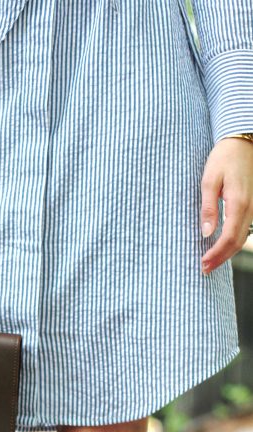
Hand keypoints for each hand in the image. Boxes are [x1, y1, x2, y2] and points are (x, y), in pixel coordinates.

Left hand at [200, 137, 252, 274]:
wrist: (243, 141)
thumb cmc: (224, 158)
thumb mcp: (209, 180)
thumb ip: (208, 207)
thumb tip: (207, 233)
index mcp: (239, 203)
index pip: (229, 237)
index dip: (216, 254)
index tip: (203, 264)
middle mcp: (250, 208)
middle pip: (238, 242)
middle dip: (221, 258)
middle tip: (204, 270)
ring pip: (243, 238)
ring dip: (227, 253)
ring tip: (210, 262)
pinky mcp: (252, 206)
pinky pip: (244, 229)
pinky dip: (233, 242)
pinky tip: (220, 247)